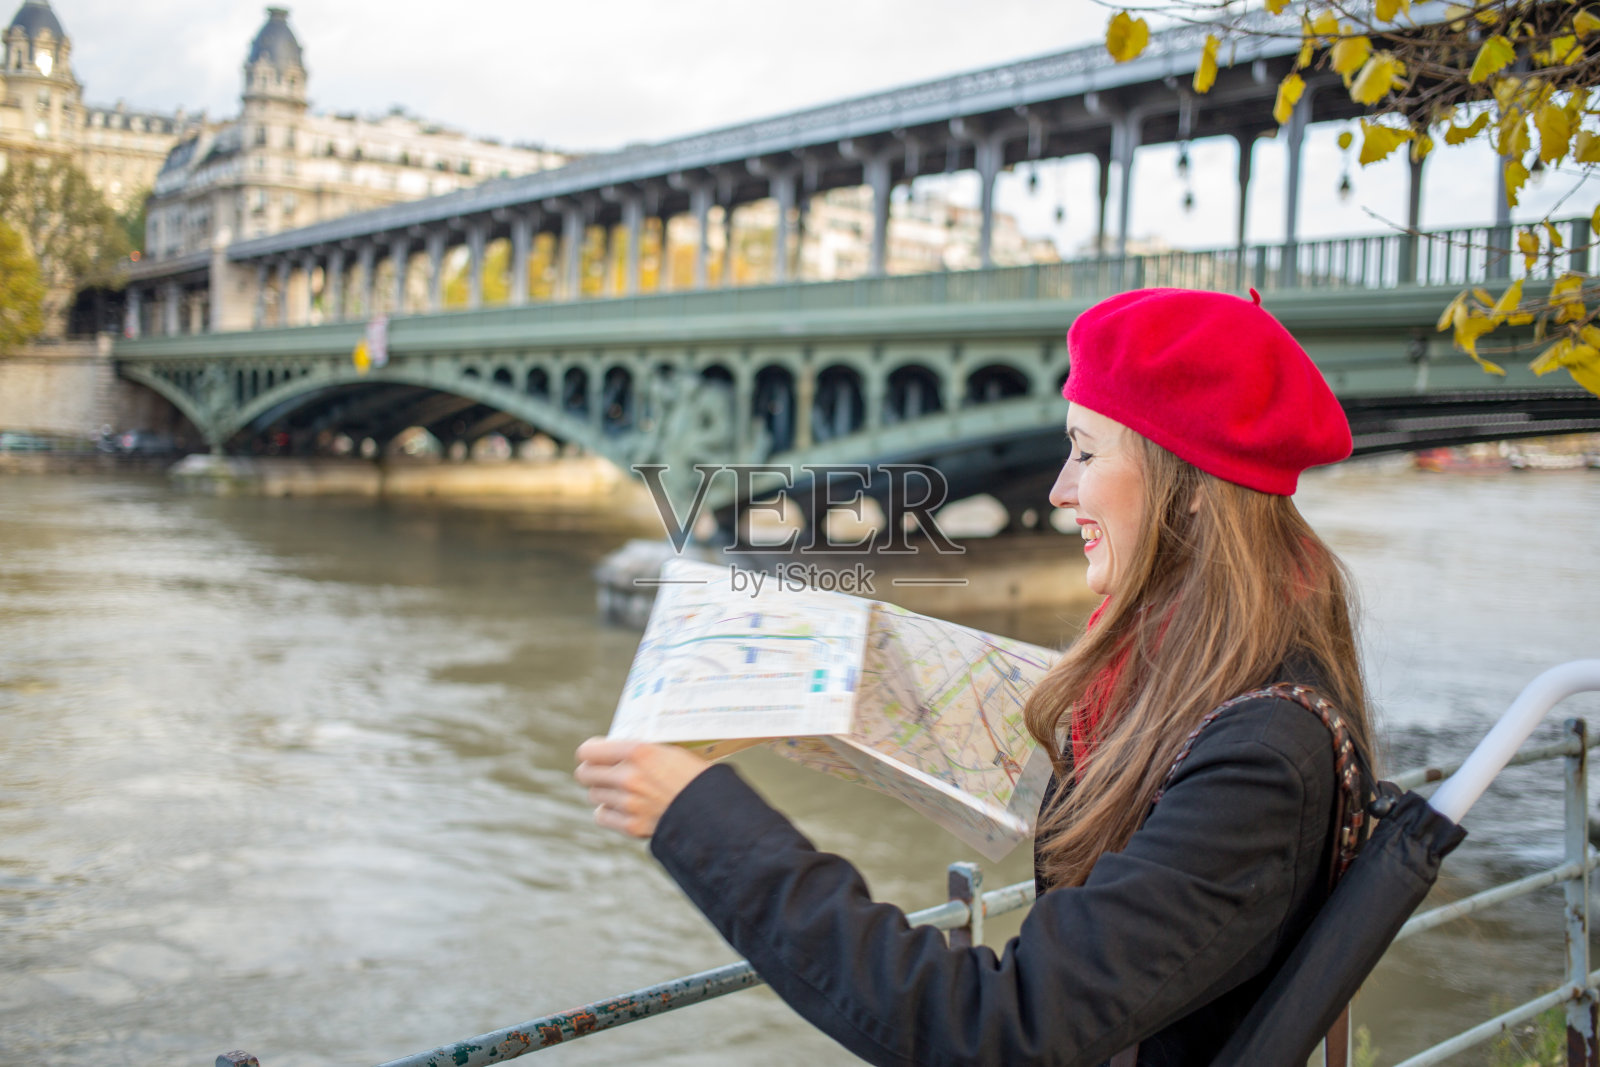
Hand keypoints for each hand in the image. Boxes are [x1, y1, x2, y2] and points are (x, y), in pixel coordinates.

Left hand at [575, 738, 711, 837]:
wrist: (715, 812)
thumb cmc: (695, 776)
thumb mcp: (670, 751)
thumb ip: (639, 751)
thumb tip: (615, 749)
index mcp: (639, 751)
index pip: (589, 751)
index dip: (590, 752)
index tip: (595, 754)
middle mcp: (630, 777)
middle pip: (585, 774)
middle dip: (591, 772)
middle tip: (602, 772)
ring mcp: (629, 804)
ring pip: (594, 795)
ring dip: (603, 792)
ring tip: (621, 790)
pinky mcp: (632, 826)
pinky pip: (602, 815)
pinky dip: (608, 812)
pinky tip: (622, 807)